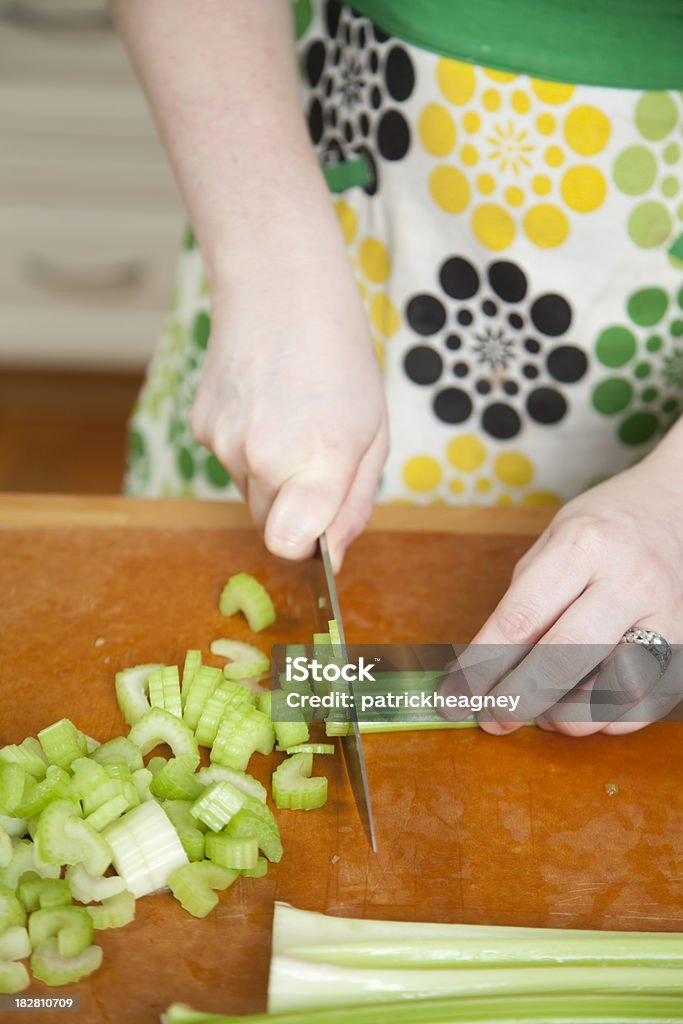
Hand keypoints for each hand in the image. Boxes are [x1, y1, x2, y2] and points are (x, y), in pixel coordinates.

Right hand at [190, 228, 387, 571]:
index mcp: (320, 459)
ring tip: (291, 418)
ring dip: (271, 475)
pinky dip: (245, 448)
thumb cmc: (340, 360)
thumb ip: (354, 505)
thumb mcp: (373, 435)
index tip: (320, 529)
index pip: (288, 546)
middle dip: (296, 507)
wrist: (281, 289)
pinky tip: (264, 405)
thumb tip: (333, 559)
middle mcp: (264, 457)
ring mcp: (224, 443)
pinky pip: (227, 463)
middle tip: (317, 452)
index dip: (306, 548)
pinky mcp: (200, 428)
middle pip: (270, 526)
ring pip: (249, 494)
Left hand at [441, 448, 682, 735]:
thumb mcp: (552, 541)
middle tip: (493, 718)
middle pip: (562, 657)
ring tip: (543, 714)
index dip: (481, 667)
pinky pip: (646, 702)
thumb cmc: (604, 528)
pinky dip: (608, 720)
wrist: (677, 506)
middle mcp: (627, 579)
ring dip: (565, 717)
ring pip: (610, 691)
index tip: (454, 697)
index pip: (519, 619)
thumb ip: (523, 601)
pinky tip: (584, 710)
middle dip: (516, 699)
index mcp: (582, 546)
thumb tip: (483, 670)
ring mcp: (665, 614)